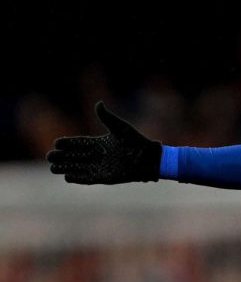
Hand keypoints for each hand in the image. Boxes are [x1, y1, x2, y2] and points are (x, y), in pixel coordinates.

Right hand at [46, 101, 161, 183]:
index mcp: (99, 143)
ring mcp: (99, 167)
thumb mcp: (120, 128)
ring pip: (78, 167)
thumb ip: (107, 117)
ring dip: (66, 167)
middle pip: (74, 156)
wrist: (148, 159)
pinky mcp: (104, 177)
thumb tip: (98, 103)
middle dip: (62, 156)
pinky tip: (67, 176)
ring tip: (53, 167)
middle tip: (50, 156)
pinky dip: (78, 178)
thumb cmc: (136, 142)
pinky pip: (87, 178)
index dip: (68, 144)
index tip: (57, 143)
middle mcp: (97, 155)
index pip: (79, 144)